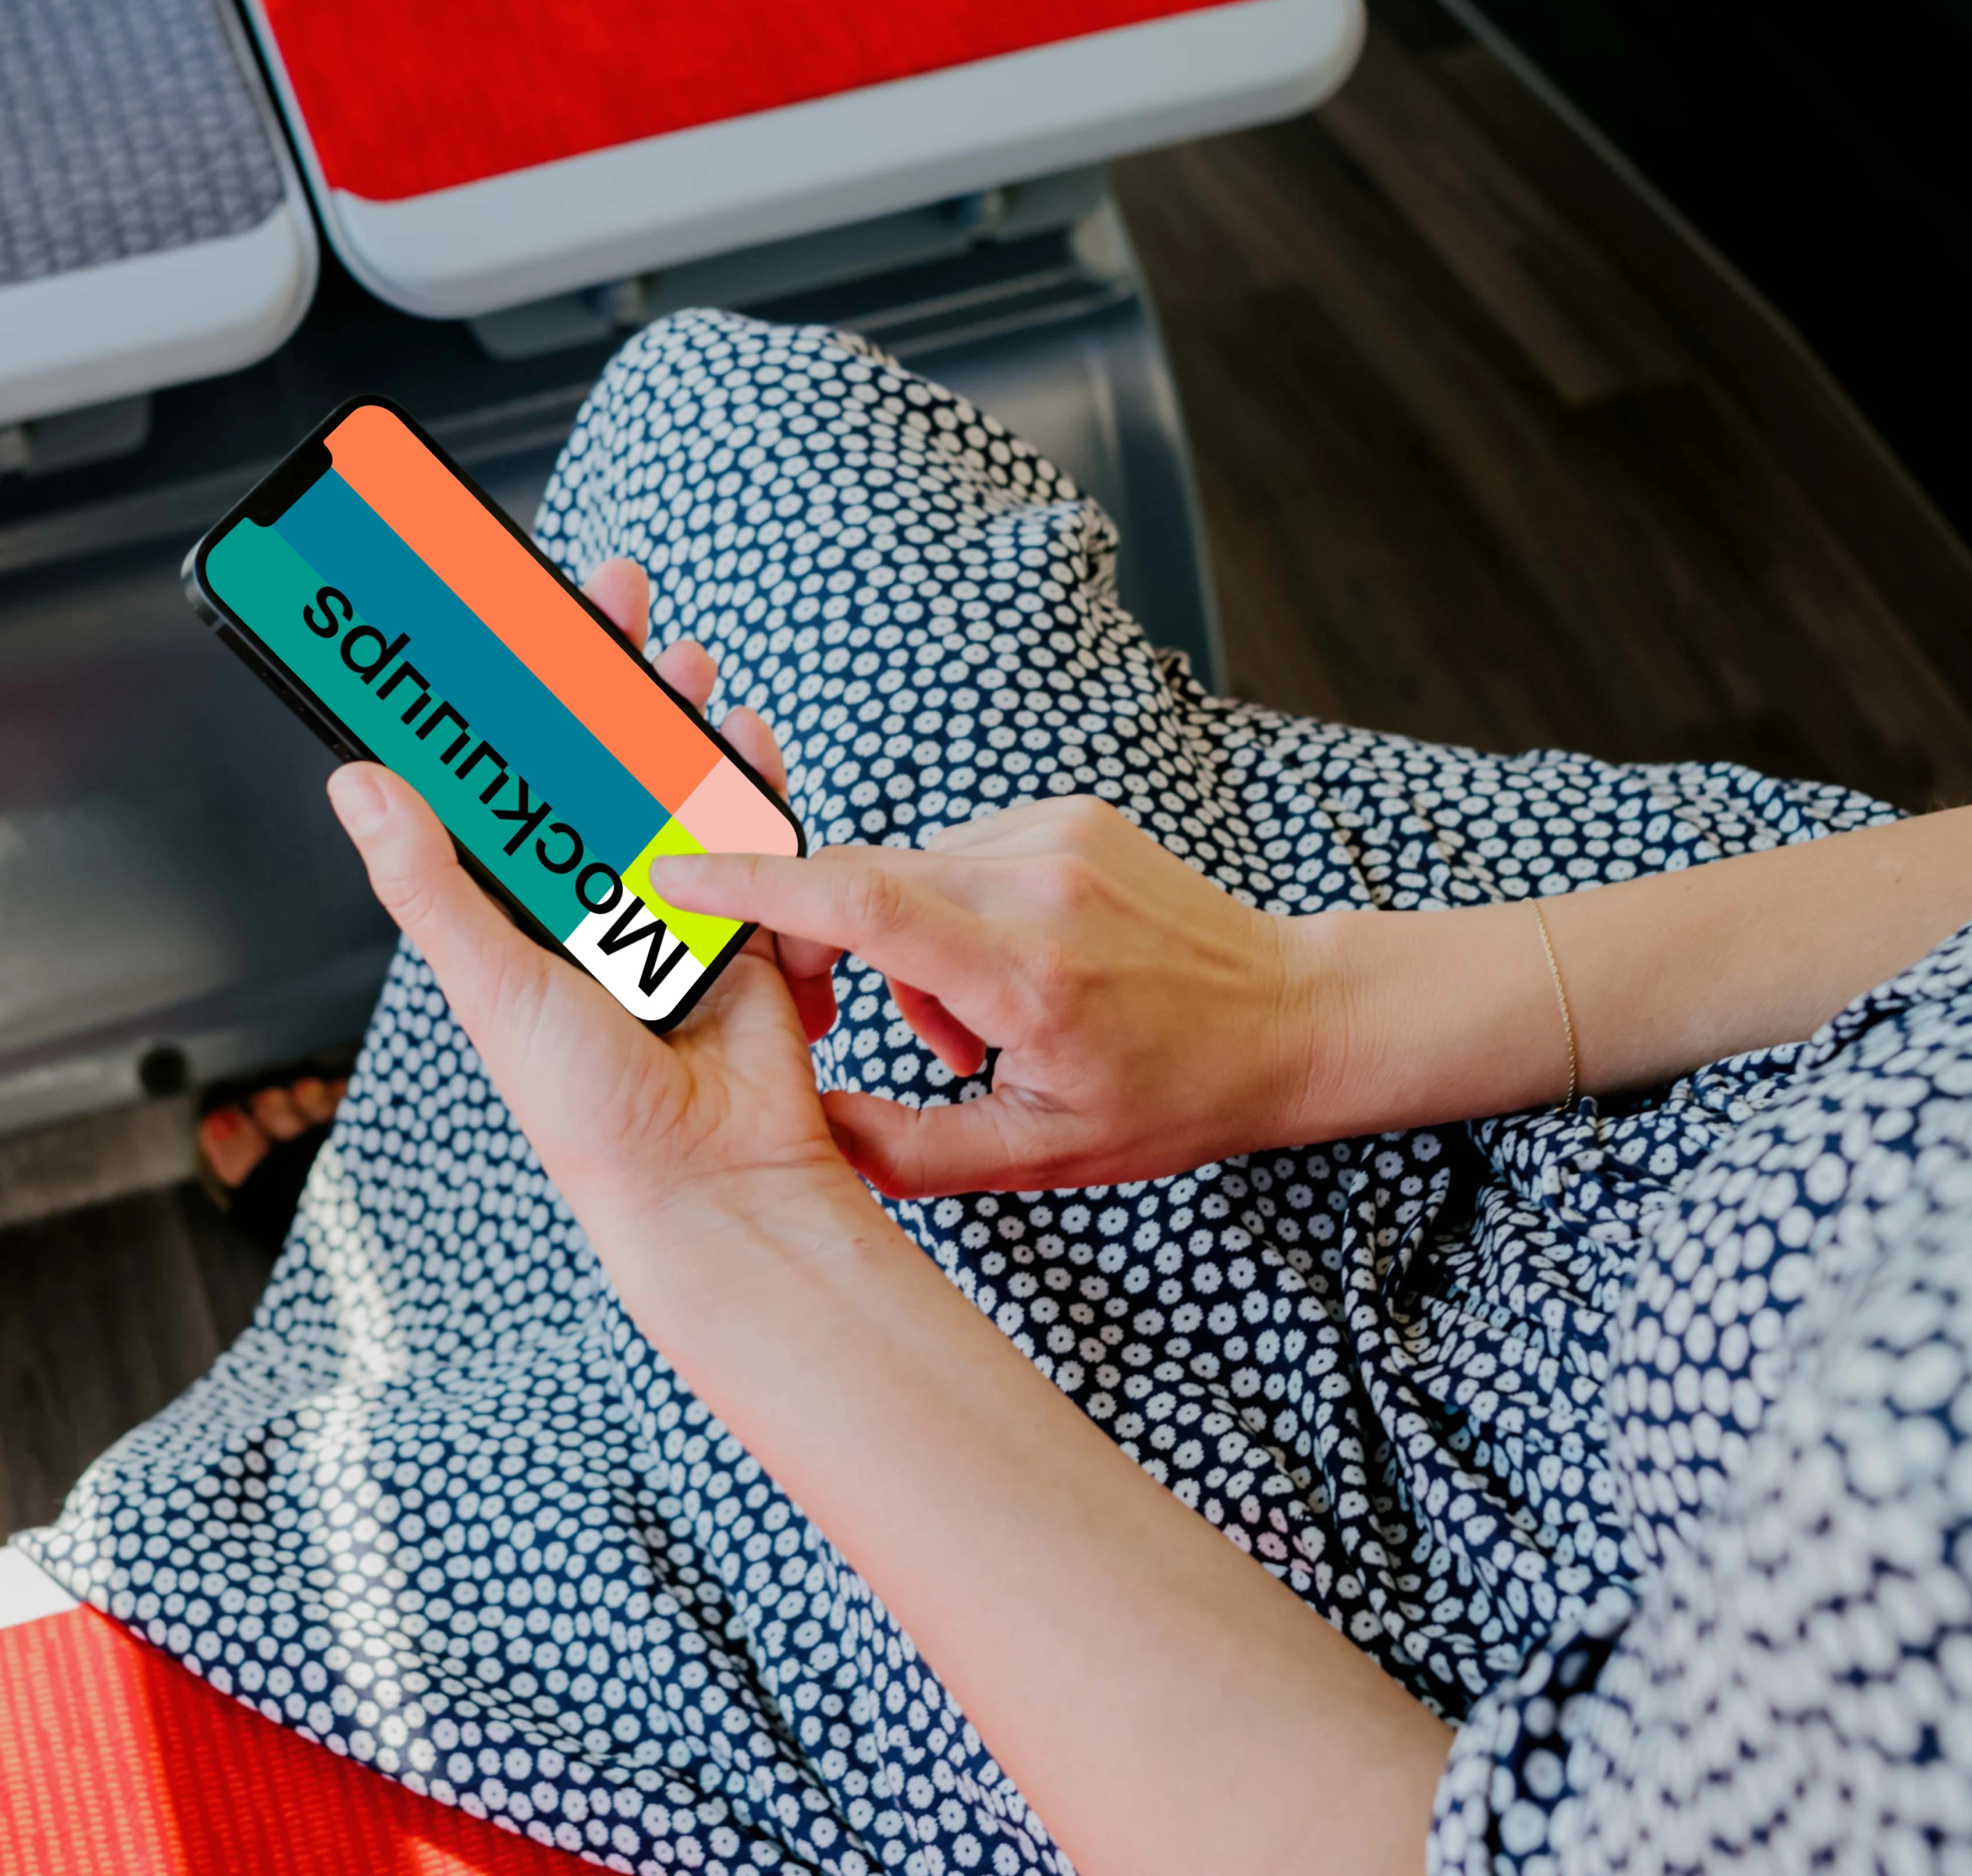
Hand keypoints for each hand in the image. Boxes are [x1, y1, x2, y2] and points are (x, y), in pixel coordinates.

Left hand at [324, 560, 848, 1244]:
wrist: (708, 1179)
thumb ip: (431, 882)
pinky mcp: (739, 918)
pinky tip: (738, 735)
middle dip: (597, 674)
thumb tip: (358, 784)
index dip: (492, 704)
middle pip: (586, 760)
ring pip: (664, 781)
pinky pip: (745, 830)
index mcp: (512, 913)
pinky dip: (747, 777)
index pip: (493, 783)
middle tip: (601, 595)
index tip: (485, 625)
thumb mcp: (489, 982)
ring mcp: (665, 904)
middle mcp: (585, 901)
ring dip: (670, 712)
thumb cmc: (587, 1111)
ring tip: (670, 653)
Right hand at [651, 797, 1338, 1196]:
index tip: (682, 874)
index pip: (862, 903)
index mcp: (1029, 974)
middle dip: (822, 941)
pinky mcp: (1068, 814)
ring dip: (902, 942)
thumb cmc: (1173, 1095)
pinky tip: (1004, 971)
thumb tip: (805, 1127)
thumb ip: (908, 1148)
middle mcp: (1040, 884)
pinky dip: (949, 912)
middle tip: (844, 1018)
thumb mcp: (1040, 1157)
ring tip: (970, 1022)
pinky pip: (958, 855)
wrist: (1290, 1015)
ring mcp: (1057, 836)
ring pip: (908, 872)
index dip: (758, 885)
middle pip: (864, 880)